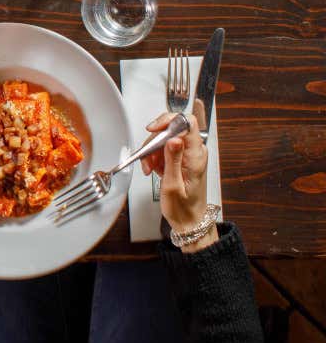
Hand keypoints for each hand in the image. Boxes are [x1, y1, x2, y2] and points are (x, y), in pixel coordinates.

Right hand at [139, 112, 216, 251]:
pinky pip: (164, 148)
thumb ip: (173, 160)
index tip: (153, 130)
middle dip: (154, 141)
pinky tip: (153, 168)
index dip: (168, 120)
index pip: (187, 123)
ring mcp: (188, 154)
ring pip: (165, 138)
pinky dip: (154, 156)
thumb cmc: (183, 208)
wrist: (189, 221)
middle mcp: (195, 152)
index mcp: (196, 156)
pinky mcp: (182, 157)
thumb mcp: (173, 185)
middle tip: (147, 159)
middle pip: (172, 129)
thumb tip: (174, 138)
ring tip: (149, 168)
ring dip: (152, 151)